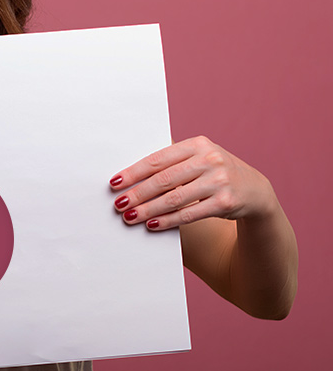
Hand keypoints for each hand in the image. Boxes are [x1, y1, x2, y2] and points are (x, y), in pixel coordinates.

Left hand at [108, 136, 276, 230]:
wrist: (255, 191)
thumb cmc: (214, 173)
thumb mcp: (198, 159)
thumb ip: (172, 162)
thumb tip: (132, 175)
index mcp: (197, 144)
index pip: (158, 159)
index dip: (134, 172)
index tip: (115, 182)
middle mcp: (210, 159)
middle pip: (164, 179)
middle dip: (138, 193)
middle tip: (119, 204)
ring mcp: (219, 180)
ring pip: (175, 198)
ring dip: (149, 209)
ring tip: (130, 217)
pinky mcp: (226, 202)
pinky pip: (190, 214)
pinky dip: (168, 220)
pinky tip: (152, 225)